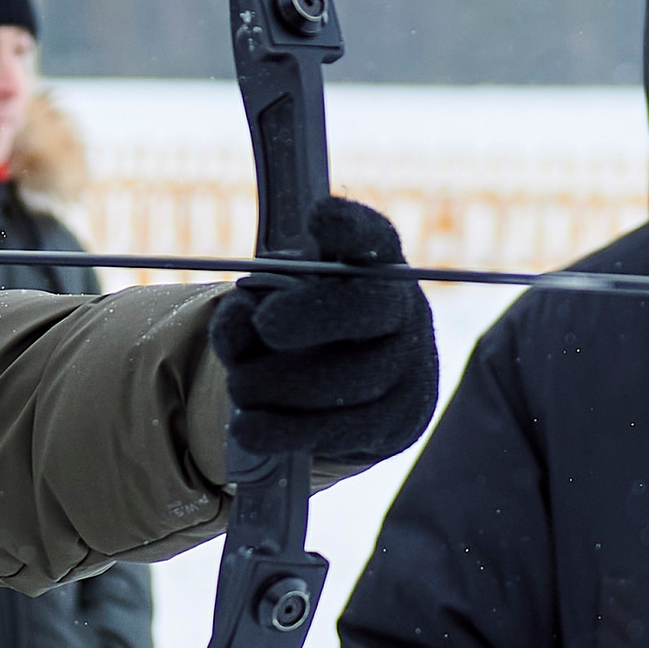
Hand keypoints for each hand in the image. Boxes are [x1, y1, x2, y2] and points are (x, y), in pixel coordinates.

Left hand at [209, 195, 437, 472]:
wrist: (348, 392)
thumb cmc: (304, 331)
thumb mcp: (270, 307)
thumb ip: (248, 311)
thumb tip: (238, 323)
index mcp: (374, 264)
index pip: (371, 236)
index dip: (349, 225)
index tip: (319, 216)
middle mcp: (403, 308)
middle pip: (369, 306)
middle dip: (311, 315)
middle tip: (266, 325)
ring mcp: (410, 366)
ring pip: (354, 379)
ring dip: (284, 385)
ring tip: (239, 387)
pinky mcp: (400, 421)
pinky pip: (346, 430)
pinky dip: (288, 430)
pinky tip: (248, 428)